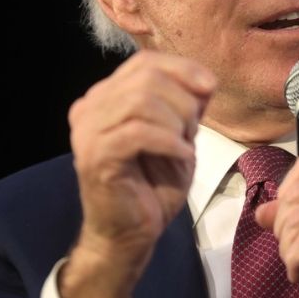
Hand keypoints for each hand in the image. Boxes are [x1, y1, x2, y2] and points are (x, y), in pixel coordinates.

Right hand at [59, 51, 215, 297]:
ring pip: (141, 100)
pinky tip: (181, 156)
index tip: (210, 88)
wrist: (129, 235)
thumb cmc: (151, 186)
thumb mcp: (177, 135)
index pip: (144, 62)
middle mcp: (89, 107)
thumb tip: (205, 80)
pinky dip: (169, 141)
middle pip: (145, 77)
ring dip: (176, 121)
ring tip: (185, 145)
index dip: (182, 68)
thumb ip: (185, 104)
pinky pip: (138, 132)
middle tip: (194, 131)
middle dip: (183, 100)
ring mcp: (88, 131)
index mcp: (105, 97)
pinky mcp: (95, 156)